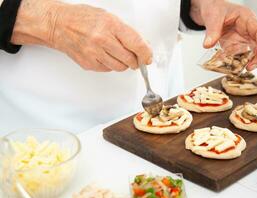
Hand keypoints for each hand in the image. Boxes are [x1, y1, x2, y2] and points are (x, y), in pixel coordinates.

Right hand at [11, 0, 151, 71]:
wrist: (58, 25)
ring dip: (123, 64)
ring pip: (119, 68)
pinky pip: (107, 70)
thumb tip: (142, 46)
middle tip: (135, 58)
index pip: (136, 44)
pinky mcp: (88, 64)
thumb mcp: (108, 17)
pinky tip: (104, 55)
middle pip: (129, 59)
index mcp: (110, 25)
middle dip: (135, 61)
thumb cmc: (82, 18)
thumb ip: (126, 32)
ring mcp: (94, 53)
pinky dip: (110, 65)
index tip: (148, 58)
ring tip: (117, 54)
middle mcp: (102, 40)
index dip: (146, 53)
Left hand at [190, 0, 256, 69]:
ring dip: (246, 62)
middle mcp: (247, 30)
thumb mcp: (212, 17)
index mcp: (247, 19)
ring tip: (239, 70)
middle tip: (249, 67)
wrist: (209, 10)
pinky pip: (237, 56)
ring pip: (250, 52)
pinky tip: (229, 67)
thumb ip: (211, 31)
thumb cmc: (215, 8)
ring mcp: (241, 39)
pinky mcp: (234, 46)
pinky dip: (234, 62)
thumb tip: (208, 45)